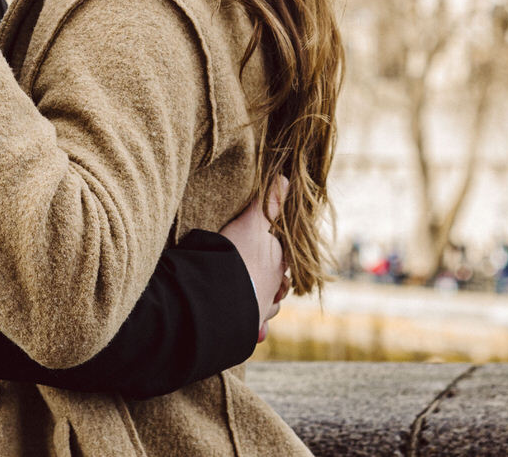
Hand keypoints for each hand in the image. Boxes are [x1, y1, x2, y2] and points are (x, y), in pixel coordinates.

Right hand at [219, 176, 289, 342]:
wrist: (219, 296)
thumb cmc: (237, 257)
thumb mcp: (252, 223)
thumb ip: (268, 203)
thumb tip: (287, 178)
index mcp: (277, 267)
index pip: (285, 261)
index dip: (280, 258)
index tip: (274, 256)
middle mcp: (272, 291)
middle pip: (278, 287)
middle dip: (273, 284)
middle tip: (260, 279)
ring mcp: (259, 312)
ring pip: (267, 308)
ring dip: (263, 304)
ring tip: (253, 300)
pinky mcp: (244, 329)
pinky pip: (254, 329)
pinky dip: (255, 329)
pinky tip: (254, 330)